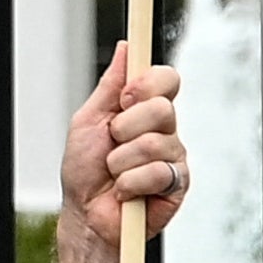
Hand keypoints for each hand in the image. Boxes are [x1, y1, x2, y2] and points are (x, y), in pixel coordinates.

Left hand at [64, 44, 189, 252]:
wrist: (85, 215)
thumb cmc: (84, 170)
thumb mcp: (89, 120)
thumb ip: (110, 85)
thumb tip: (126, 47)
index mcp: (144, 111)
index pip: (167, 80)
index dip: (147, 84)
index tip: (123, 99)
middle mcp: (165, 131)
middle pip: (162, 108)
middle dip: (125, 128)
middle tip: (112, 143)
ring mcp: (173, 157)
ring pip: (155, 142)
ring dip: (121, 161)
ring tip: (114, 174)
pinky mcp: (177, 185)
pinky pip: (158, 172)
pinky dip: (130, 183)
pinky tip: (126, 192)